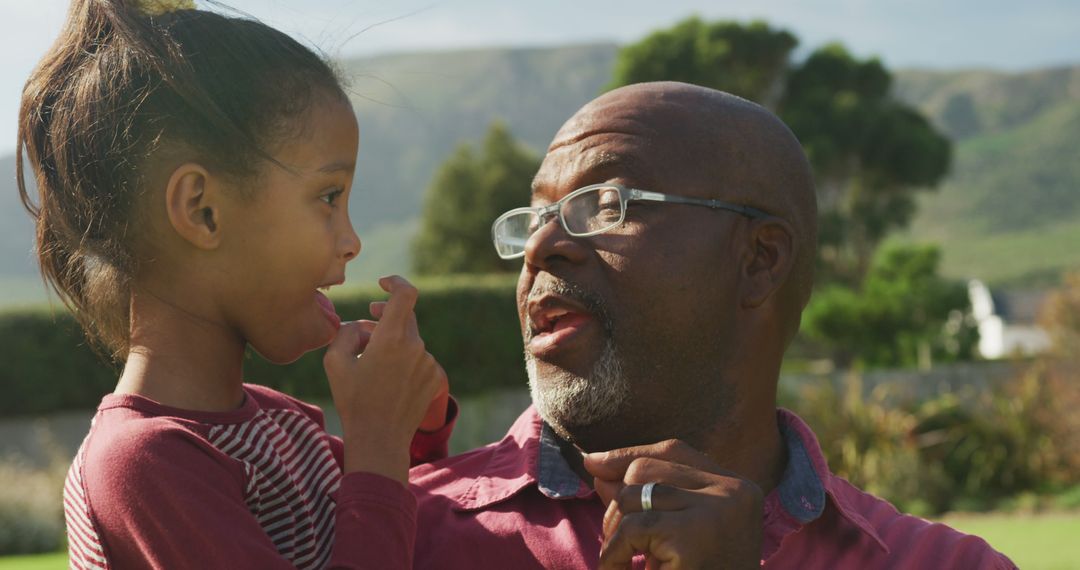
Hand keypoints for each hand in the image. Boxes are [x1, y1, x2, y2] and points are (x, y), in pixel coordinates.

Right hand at [323, 275, 447, 481]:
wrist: (380, 439)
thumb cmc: (353, 400)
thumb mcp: (335, 362)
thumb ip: (345, 332)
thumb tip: (359, 326)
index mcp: (392, 338)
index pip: (405, 294)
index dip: (395, 282)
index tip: (383, 284)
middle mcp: (416, 346)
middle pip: (405, 318)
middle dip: (385, 318)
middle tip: (367, 326)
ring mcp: (429, 362)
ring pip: (410, 341)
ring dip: (392, 344)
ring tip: (370, 364)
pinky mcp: (436, 377)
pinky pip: (419, 359)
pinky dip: (405, 361)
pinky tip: (389, 380)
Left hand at [584, 440, 763, 569]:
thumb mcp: (679, 533)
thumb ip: (645, 497)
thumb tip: (593, 463)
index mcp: (738, 488)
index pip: (674, 451)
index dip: (628, 457)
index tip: (594, 466)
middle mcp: (734, 492)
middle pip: (647, 469)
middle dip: (618, 502)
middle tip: (621, 544)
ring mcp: (717, 512)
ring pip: (632, 496)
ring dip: (615, 531)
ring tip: (627, 561)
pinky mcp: (692, 537)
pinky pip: (631, 528)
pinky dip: (615, 553)